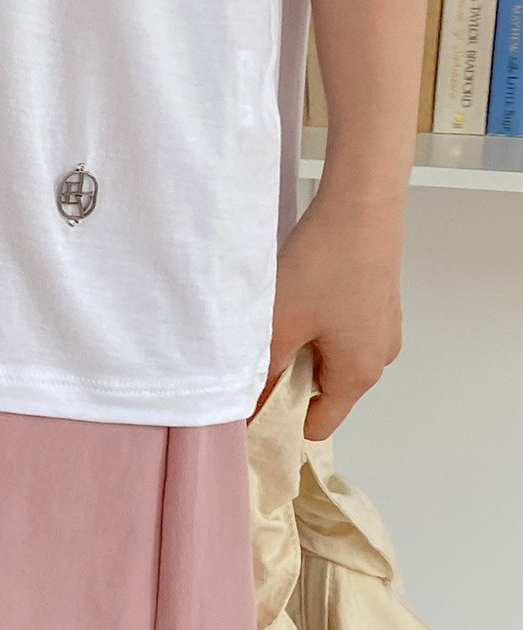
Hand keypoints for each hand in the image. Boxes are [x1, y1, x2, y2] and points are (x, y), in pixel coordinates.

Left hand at [250, 179, 404, 440]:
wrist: (362, 203)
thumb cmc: (324, 265)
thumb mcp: (281, 325)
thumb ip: (263, 372)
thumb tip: (248, 405)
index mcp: (359, 375)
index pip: (316, 426)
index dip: (279, 420)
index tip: (249, 402)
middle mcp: (379, 358)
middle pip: (323, 393)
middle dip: (287, 380)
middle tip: (259, 349)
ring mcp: (382, 329)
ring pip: (329, 358)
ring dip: (301, 348)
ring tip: (280, 317)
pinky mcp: (378, 303)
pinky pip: (341, 332)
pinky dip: (317, 326)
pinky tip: (300, 296)